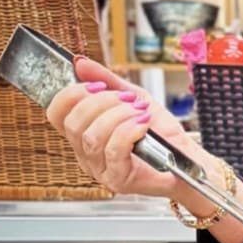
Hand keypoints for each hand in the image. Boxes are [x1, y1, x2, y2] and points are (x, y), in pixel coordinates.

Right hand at [44, 57, 193, 198]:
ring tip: (142, 112)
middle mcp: (85, 154)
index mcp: (83, 133)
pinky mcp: (118, 179)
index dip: (71, 95)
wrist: (187, 157)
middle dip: (102, 103)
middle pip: (73, 124)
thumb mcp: (135, 98)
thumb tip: (80, 63)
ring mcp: (100, 169)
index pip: (55, 114)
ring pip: (92, 137)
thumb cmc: (161, 132)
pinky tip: (143, 124)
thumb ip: (108, 81)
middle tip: (129, 99)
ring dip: (119, 116)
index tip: (98, 86)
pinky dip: (128, 131)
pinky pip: (113, 151)